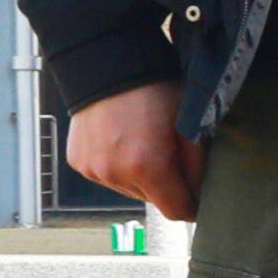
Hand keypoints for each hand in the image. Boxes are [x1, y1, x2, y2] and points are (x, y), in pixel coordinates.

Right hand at [67, 80, 200, 219]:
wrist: (107, 65)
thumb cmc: (153, 90)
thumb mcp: (188, 126)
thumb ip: (197, 167)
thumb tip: (199, 194)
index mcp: (147, 167)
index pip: (177, 211)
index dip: (191, 204)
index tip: (196, 193)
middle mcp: (115, 173)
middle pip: (153, 200)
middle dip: (166, 184)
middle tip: (168, 151)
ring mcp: (93, 169)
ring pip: (130, 190)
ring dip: (141, 176)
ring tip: (142, 142)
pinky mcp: (79, 162)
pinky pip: (107, 176)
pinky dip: (118, 166)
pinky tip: (122, 141)